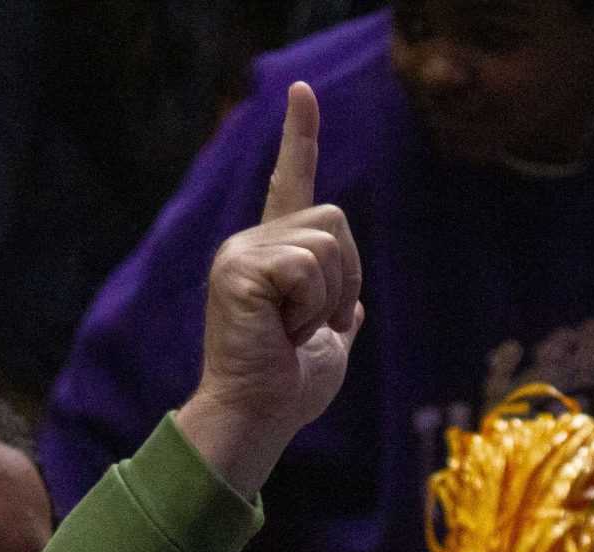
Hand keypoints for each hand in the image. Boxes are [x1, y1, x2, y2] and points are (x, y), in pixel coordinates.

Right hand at [174, 82, 364, 496]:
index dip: (300, 136)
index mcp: (271, 257)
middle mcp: (250, 244)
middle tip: (310, 325)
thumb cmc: (287, 391)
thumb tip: (354, 305)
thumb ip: (337, 314)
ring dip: (327, 297)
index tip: (303, 90)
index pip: (290, 184)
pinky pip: (307, 268)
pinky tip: (282, 331)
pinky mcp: (240, 269)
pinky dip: (310, 307)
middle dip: (344, 276)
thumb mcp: (329, 345)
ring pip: (327, 242)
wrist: (257, 418)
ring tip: (291, 331)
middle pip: (334, 220)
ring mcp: (241, 254)